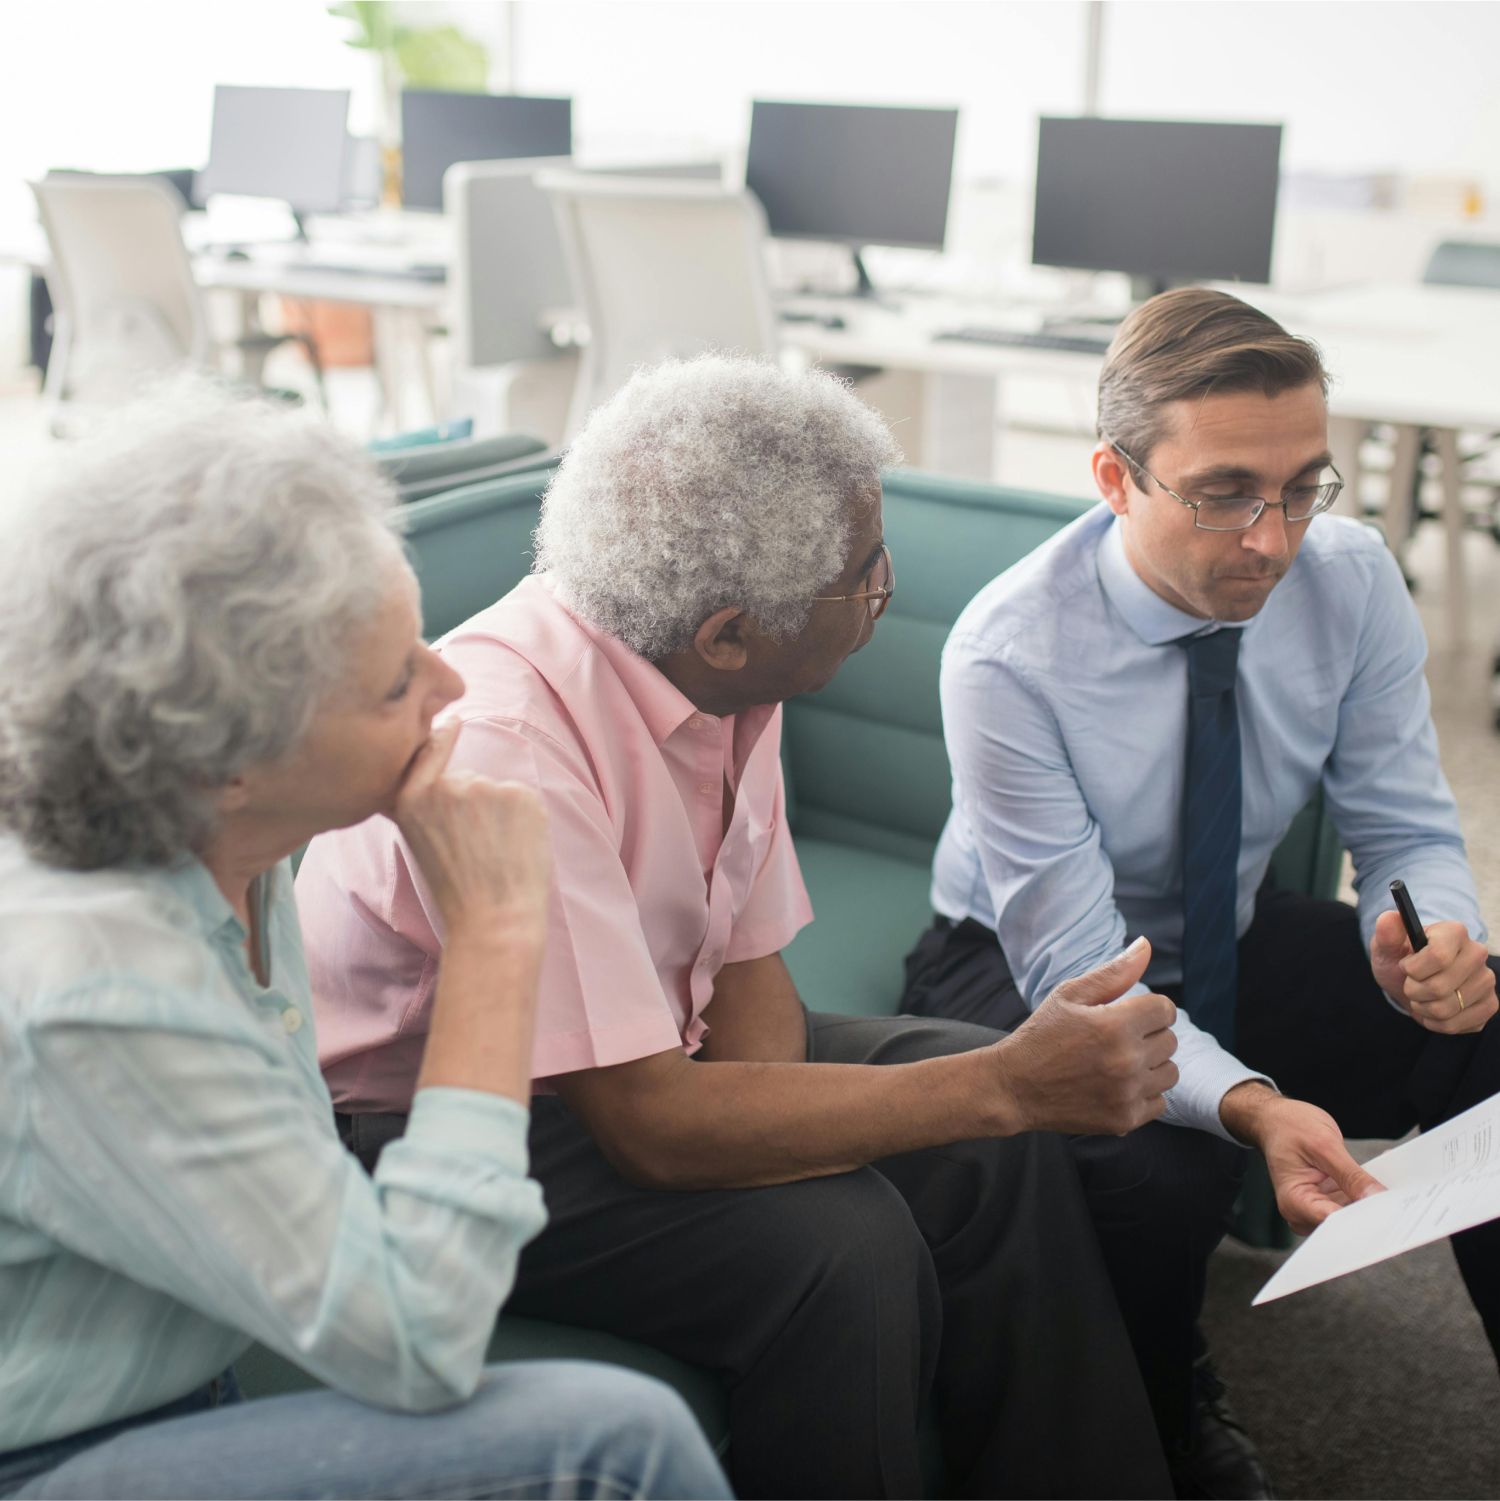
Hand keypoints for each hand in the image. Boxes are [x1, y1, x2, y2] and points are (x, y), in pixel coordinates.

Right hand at [392, 719, 551, 944]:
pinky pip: (523, 798)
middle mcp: (446, 786)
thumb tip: (439, 768)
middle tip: (476, 848)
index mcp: (411, 798)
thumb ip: (423, 803)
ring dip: (499, 811)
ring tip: (496, 852)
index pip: (427, 750)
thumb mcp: (418, 841)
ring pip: (496, 791)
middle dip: (473, 804)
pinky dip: (524, 818)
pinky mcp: (521, 793)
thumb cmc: (455, 891)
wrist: (494, 920)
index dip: (441, 736)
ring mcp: (486, 786)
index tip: (453, 721)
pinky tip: (517, 847)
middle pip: (467, 779)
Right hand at [990, 938, 1178, 1136]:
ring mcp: (1127, 1093)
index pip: (1165, 1010)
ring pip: (1170, 1072)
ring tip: (1119, 1062)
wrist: (1013, 1087)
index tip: (1128, 1015)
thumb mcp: (1070, 995)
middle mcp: (1127, 1060)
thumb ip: (1114, 972)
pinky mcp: (1125, 1119)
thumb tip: (1146, 945)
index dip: (1148, 1009)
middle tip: (1116, 1039)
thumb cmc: (1040, 1036)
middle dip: (1148, 1035)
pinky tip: (1117, 1085)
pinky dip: (1144, 1093)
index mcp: (1115, 1025)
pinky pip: (1159, 1102)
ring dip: (1151, 1065)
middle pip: (1170, 1040)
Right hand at [1220, 1085, 1382, 1234]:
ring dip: (1373, 1203)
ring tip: (1390, 1189)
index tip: (1392, 1213)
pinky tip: (1378, 1183)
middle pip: (1346, 1225)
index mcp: (1294, 1202)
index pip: (1335, 1222)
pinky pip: (1353, 1206)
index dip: (1364, 1220)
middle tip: (1398, 1199)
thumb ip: (1351, 1175)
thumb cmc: (1289, 1127)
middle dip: (1372, 1212)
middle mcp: (1303, 1213)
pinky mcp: (1327, 1203)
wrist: (1275, 1120)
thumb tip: (1377, 1198)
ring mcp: (1316, 1209)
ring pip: (1354, 1217)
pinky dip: (1366, 1195)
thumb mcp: (1323, 1145)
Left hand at [1370, 910, 1495, 1035]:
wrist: (1414, 983)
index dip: (1414, 969)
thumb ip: (1386, 934)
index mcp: (1454, 932)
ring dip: (1423, 1008)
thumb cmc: (1401, 961)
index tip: (1406, 967)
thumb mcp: (1386, 947)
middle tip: (1411, 984)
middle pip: (1439, 987)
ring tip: (1421, 997)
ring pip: (1446, 1009)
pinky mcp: (1489, 1005)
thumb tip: (1388, 917)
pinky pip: (1456, 1025)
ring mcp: (1486, 980)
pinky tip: (1433, 1009)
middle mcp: (1477, 954)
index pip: (1438, 956)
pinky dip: (1435, 1022)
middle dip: (1414, 991)